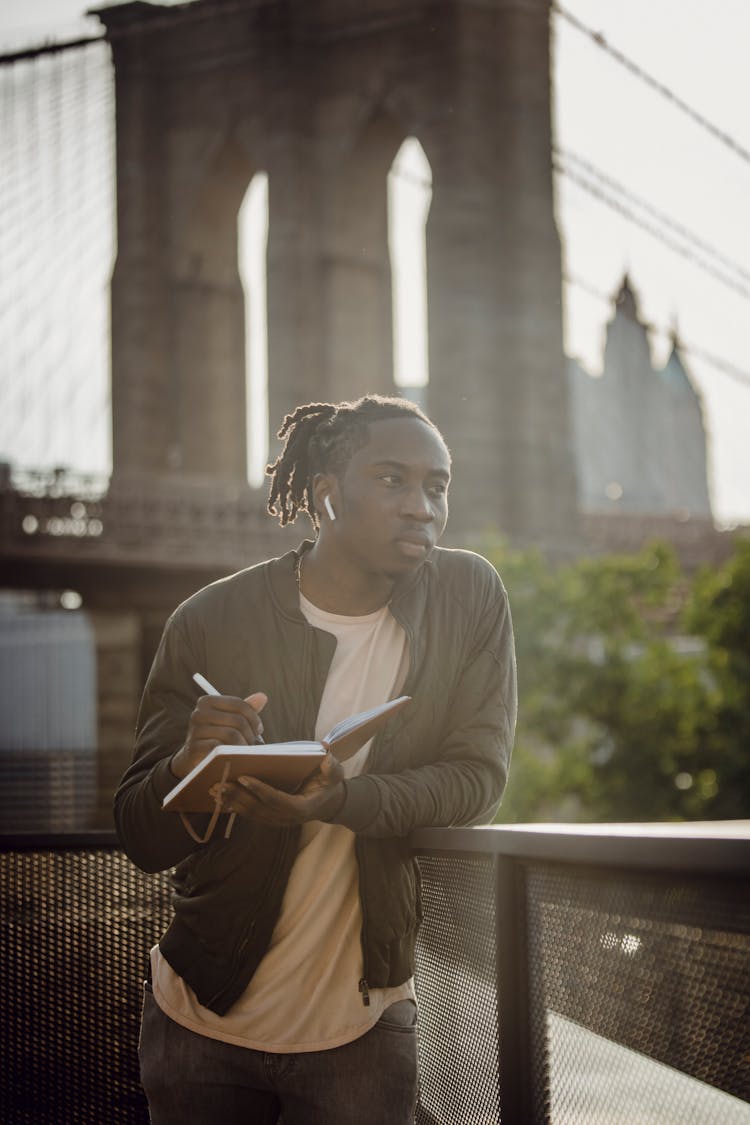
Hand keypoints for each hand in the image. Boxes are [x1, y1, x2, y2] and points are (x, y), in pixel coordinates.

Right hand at [169, 691, 267, 779]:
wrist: (193, 761)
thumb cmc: (217, 737)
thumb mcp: (230, 720)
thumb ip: (245, 709)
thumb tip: (262, 697)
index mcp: (207, 701)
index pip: (239, 704)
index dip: (254, 718)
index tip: (258, 729)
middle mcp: (198, 713)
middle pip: (238, 720)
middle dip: (251, 735)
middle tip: (253, 745)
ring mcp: (195, 731)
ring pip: (232, 735)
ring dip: (244, 746)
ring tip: (245, 752)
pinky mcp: (194, 749)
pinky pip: (221, 749)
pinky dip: (232, 754)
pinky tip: (234, 758)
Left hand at [223, 751, 345, 825]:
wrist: (328, 802)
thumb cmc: (329, 784)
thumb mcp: (335, 774)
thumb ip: (331, 766)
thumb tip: (325, 753)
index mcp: (300, 808)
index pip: (276, 799)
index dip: (259, 789)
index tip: (243, 777)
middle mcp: (286, 818)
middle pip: (258, 808)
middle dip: (238, 796)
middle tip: (220, 783)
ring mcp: (277, 821)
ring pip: (251, 813)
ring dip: (232, 802)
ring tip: (215, 790)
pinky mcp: (270, 819)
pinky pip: (250, 814)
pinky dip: (235, 806)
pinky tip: (221, 798)